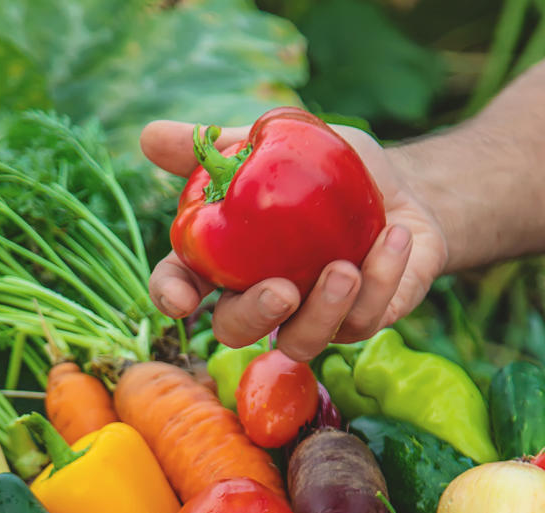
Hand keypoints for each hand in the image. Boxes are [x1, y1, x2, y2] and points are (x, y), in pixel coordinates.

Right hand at [139, 119, 447, 361]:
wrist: (398, 188)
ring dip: (323, 312)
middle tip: (281, 290)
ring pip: (301, 343)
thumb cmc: (324, 171)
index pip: (181, 285)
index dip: (173, 296)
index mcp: (226, 262)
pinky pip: (365, 318)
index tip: (179, 299)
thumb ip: (217, 146)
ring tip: (345, 269)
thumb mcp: (275, 144)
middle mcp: (263, 299)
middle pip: (236, 330)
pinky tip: (394, 238)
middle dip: (255, 316)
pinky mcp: (362, 320)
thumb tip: (147, 137)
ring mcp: (312, 318)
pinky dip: (381, 279)